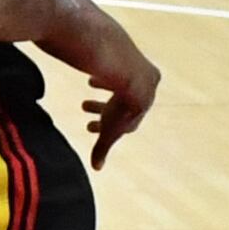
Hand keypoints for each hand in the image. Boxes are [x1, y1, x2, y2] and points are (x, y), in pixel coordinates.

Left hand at [78, 46, 160, 167]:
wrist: (133, 77)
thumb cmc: (122, 106)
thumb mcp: (110, 129)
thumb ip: (103, 148)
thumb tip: (97, 168)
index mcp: (139, 112)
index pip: (123, 123)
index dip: (105, 126)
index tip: (88, 127)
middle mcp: (145, 95)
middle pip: (121, 103)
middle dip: (102, 107)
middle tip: (83, 106)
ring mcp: (142, 77)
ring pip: (121, 84)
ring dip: (105, 88)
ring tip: (89, 84)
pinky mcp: (137, 61)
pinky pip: (120, 69)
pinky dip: (106, 75)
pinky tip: (92, 77)